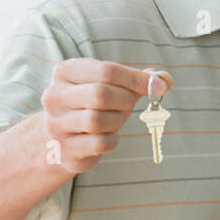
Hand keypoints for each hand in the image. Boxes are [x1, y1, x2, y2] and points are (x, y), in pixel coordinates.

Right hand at [40, 60, 172, 174]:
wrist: (61, 139)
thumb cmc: (91, 106)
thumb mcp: (109, 87)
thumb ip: (135, 81)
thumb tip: (164, 79)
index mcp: (65, 71)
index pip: (106, 71)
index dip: (136, 79)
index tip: (159, 86)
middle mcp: (54, 96)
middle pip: (100, 94)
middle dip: (125, 100)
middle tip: (130, 105)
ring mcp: (56, 123)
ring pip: (98, 120)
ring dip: (117, 121)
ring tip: (116, 120)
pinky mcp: (64, 148)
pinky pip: (99, 143)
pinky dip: (112, 140)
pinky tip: (109, 136)